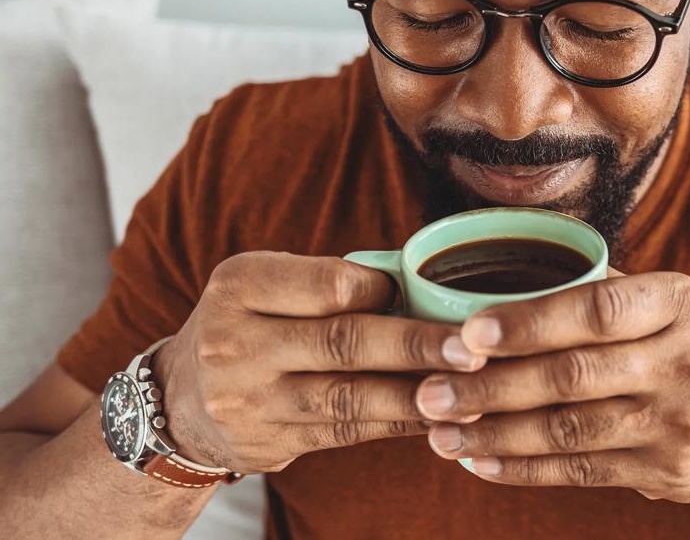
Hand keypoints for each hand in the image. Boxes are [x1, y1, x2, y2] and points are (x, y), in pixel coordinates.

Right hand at [153, 251, 486, 473]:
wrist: (178, 401)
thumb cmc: (248, 324)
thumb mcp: (265, 286)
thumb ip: (328, 283)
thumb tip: (420, 286)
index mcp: (241, 286)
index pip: (328, 285)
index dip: (384, 291)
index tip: (425, 296)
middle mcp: (237, 342)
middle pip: (344, 342)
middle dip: (417, 346)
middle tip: (474, 348)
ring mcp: (250, 399)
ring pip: (350, 396)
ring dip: (417, 394)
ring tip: (471, 390)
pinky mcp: (270, 442)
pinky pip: (347, 431)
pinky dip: (397, 422)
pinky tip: (436, 416)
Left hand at [417, 272, 689, 502]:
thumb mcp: (681, 307)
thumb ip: (610, 291)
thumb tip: (518, 267)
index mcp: (681, 304)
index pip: (597, 311)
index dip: (529, 321)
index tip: (468, 332)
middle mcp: (684, 362)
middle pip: (572, 376)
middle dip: (491, 386)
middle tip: (428, 392)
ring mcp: (676, 423)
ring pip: (569, 431)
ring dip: (496, 434)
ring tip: (440, 432)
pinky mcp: (664, 471)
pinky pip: (581, 471)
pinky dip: (525, 469)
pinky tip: (481, 462)